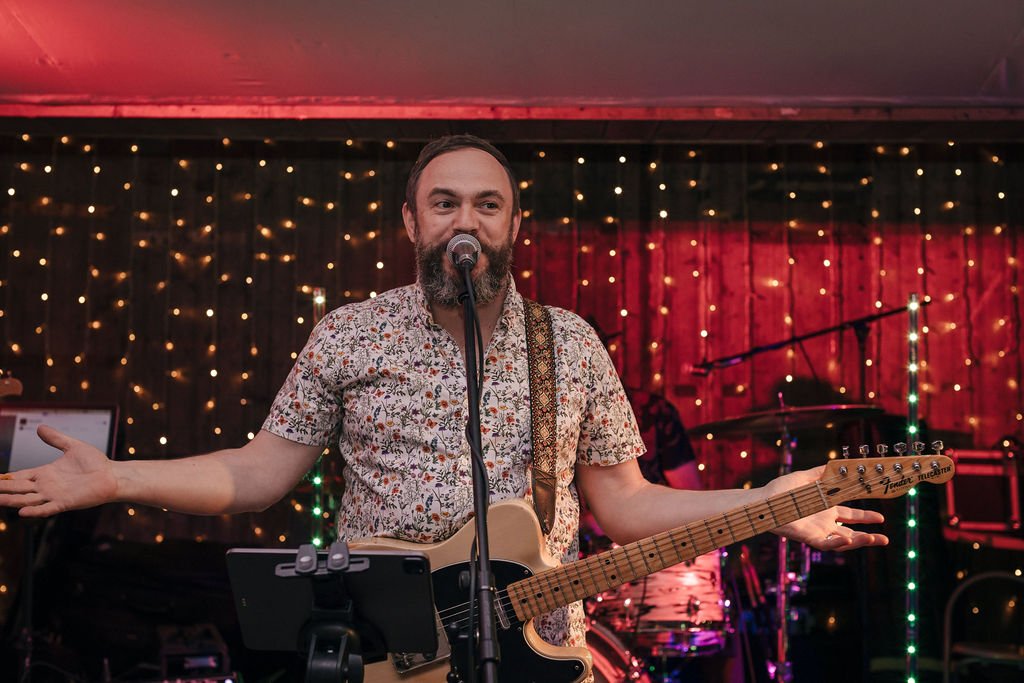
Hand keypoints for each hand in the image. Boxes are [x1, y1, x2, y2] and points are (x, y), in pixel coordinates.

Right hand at [0, 425, 117, 516]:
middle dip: (3, 489)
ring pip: (27, 500)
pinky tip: (21, 511)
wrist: (113, 475)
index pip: (19, 477)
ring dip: (12, 501)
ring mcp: (54, 495)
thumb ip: (55, 438)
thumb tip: (40, 427)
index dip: (5, 478)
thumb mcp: (72, 446)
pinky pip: (47, 508)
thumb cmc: (95, 462)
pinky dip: (34, 511)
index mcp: (45, 473)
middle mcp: (46, 486)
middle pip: (18, 489)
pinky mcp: (66, 503)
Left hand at [764, 466, 887, 550]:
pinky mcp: (808, 537)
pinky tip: (852, 540)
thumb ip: (822, 472)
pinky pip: (827, 544)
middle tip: (885, 537)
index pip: (850, 515)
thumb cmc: (781, 490)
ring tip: (877, 539)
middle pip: (851, 531)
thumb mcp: (806, 477)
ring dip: (860, 541)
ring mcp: (817, 530)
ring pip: (843, 541)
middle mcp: (824, 521)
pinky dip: (839, 543)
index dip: (865, 517)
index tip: (881, 517)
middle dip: (869, 535)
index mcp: (825, 508)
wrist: (763, 500)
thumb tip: (838, 463)